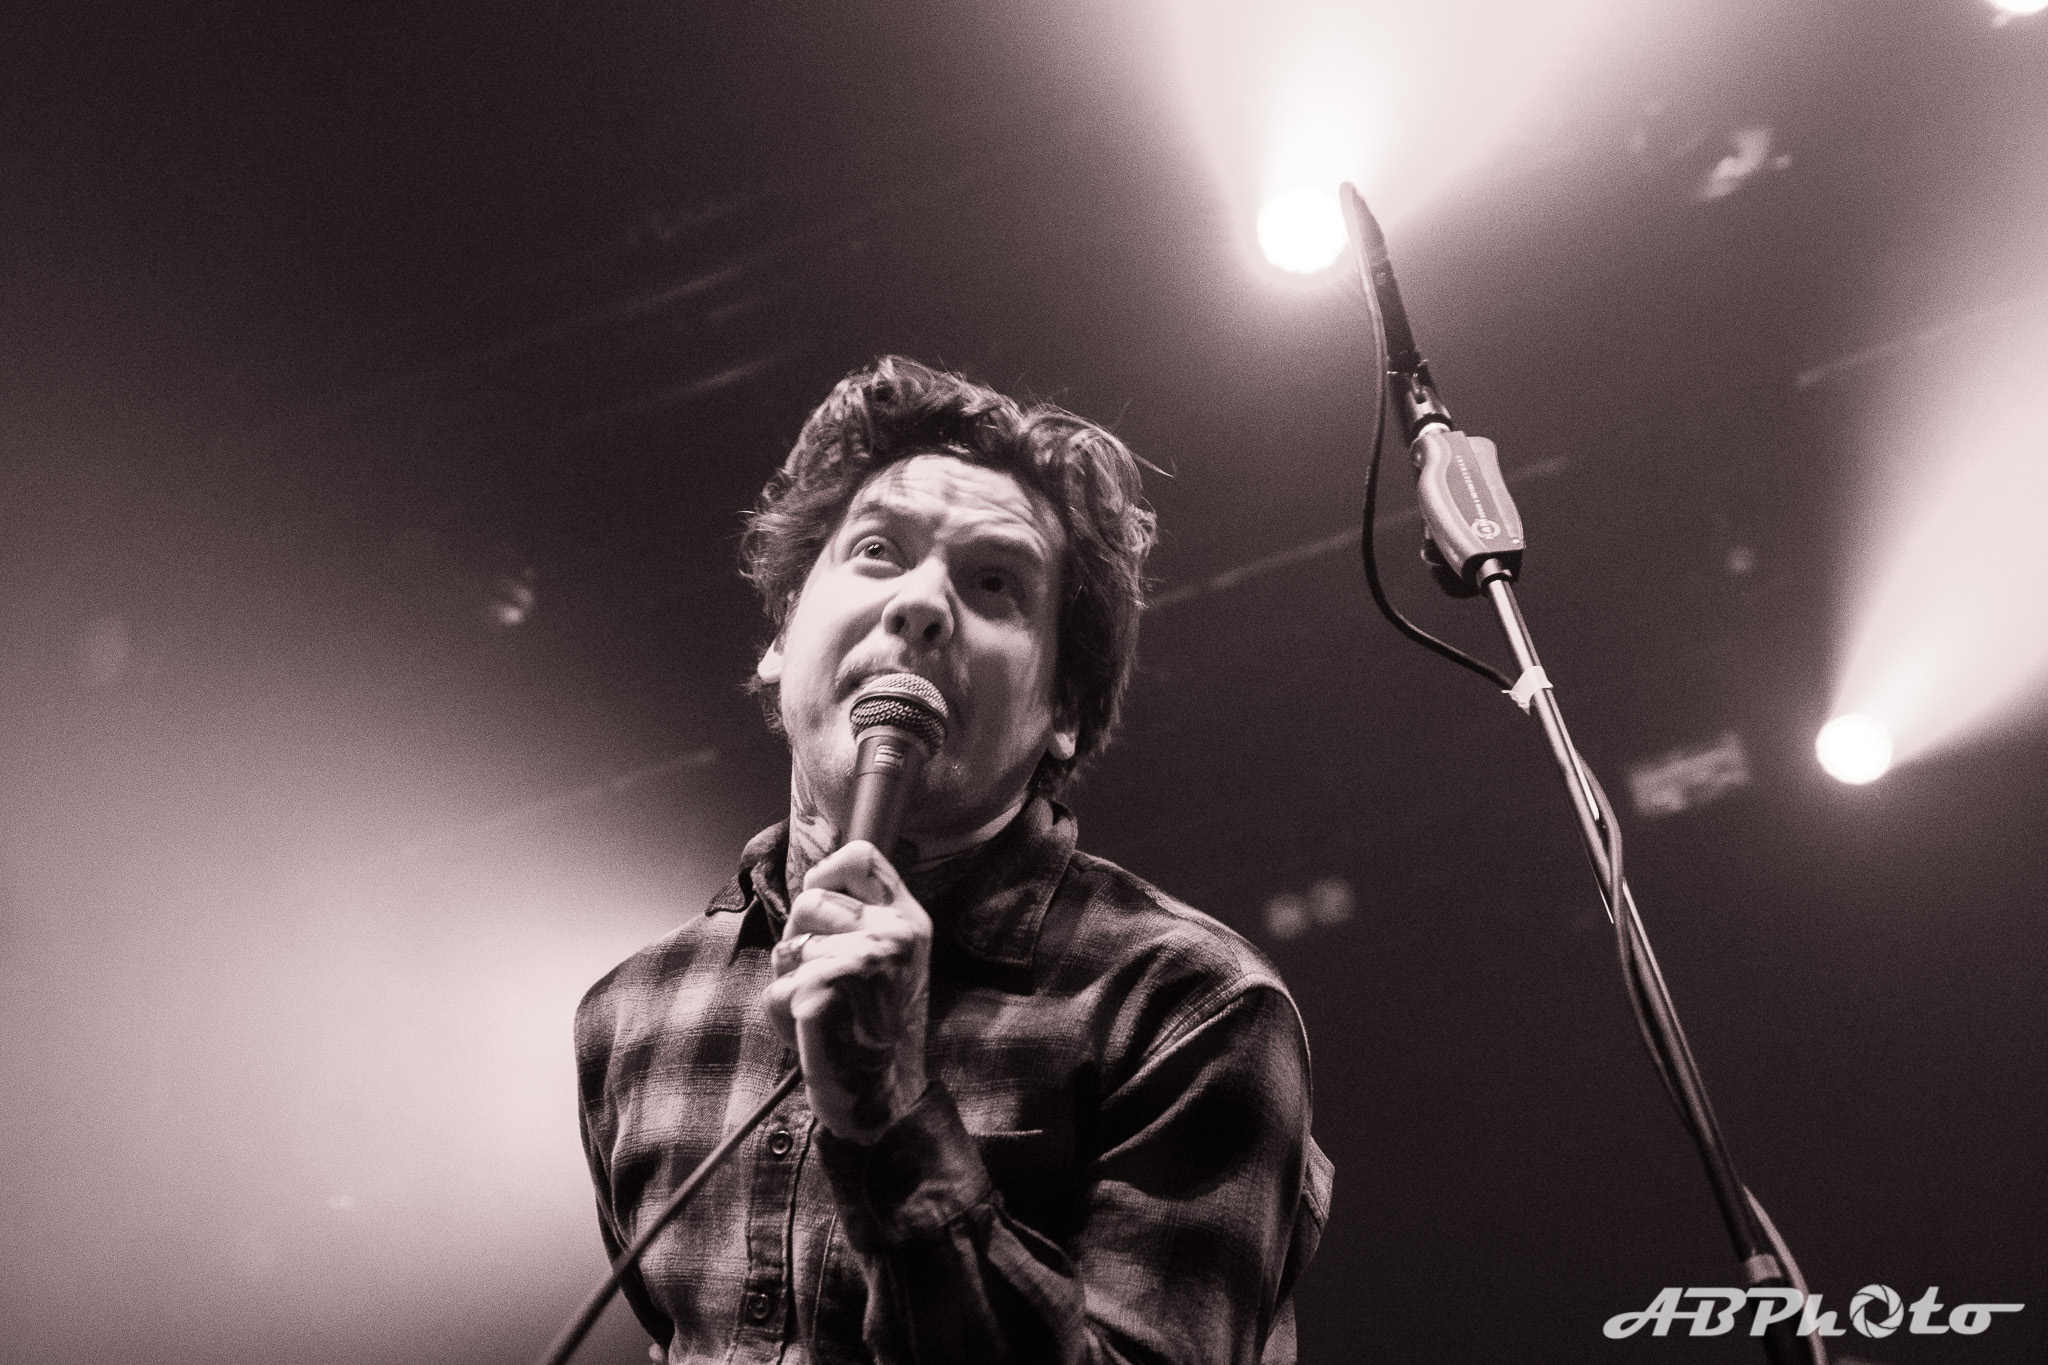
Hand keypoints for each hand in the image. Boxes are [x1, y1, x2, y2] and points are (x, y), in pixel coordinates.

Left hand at [763, 840, 929, 1144]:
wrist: (885, 1095)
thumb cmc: (877, 1029)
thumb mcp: (892, 962)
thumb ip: (864, 919)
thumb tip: (812, 883)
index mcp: (909, 921)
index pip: (862, 857)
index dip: (827, 871)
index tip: (819, 899)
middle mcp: (892, 934)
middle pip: (809, 901)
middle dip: (800, 939)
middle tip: (827, 979)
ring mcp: (860, 960)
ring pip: (787, 949)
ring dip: (791, 983)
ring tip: (826, 1010)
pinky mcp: (825, 990)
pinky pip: (776, 989)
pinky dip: (783, 1016)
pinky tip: (815, 1032)